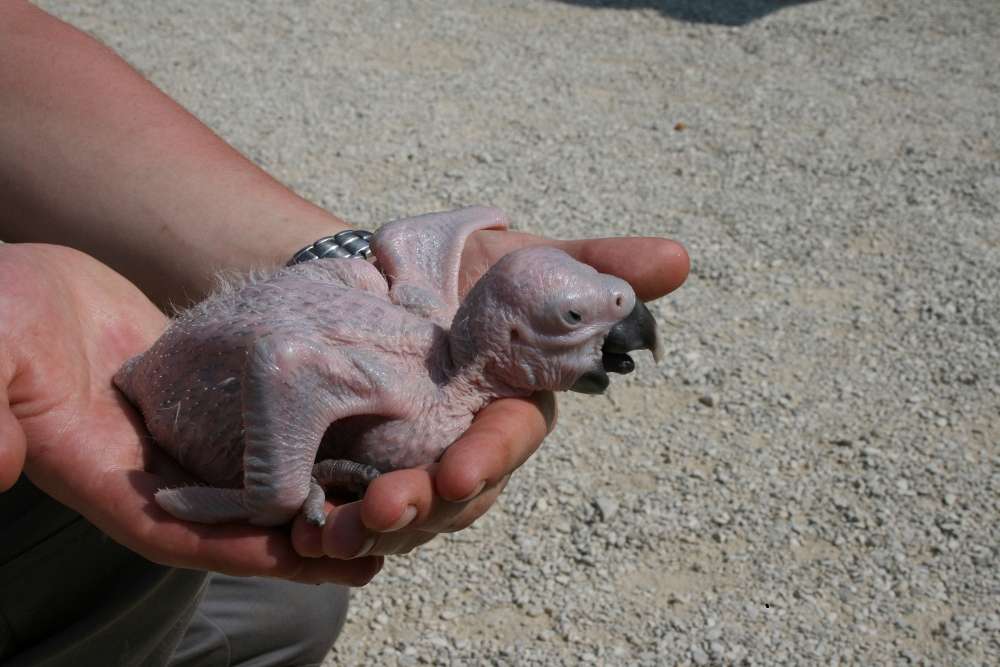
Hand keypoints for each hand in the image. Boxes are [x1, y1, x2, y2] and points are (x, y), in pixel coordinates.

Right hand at [0, 244, 380, 584]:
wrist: (21, 285)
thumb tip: (0, 466)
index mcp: (105, 477)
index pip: (180, 534)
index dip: (243, 551)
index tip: (310, 553)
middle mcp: (151, 471)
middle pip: (233, 519)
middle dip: (297, 534)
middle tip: (373, 536)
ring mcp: (179, 437)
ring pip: (255, 477)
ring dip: (311, 490)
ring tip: (381, 493)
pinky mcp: (201, 402)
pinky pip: (259, 428)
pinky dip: (302, 439)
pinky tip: (356, 432)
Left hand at [292, 229, 688, 558]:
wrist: (380, 272)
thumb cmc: (469, 269)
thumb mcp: (527, 258)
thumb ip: (597, 266)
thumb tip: (680, 256)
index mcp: (509, 405)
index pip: (508, 442)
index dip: (490, 458)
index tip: (461, 472)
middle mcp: (466, 444)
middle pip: (454, 497)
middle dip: (423, 509)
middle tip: (383, 511)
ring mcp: (414, 462)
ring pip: (403, 515)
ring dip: (371, 530)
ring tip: (329, 531)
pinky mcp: (360, 469)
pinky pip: (349, 508)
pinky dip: (327, 523)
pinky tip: (299, 529)